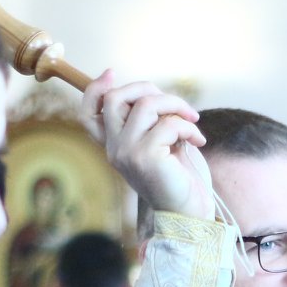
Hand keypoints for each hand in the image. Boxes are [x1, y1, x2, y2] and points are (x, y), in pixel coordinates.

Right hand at [78, 72, 214, 219]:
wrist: (187, 213)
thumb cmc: (177, 179)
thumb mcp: (159, 144)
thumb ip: (149, 122)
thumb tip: (152, 93)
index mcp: (113, 146)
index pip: (88, 113)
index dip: (94, 88)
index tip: (111, 73)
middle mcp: (114, 149)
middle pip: (115, 97)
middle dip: (148, 89)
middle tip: (175, 104)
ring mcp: (127, 152)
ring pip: (146, 104)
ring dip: (176, 105)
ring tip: (192, 120)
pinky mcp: (146, 156)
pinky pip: (168, 123)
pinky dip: (189, 127)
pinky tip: (198, 141)